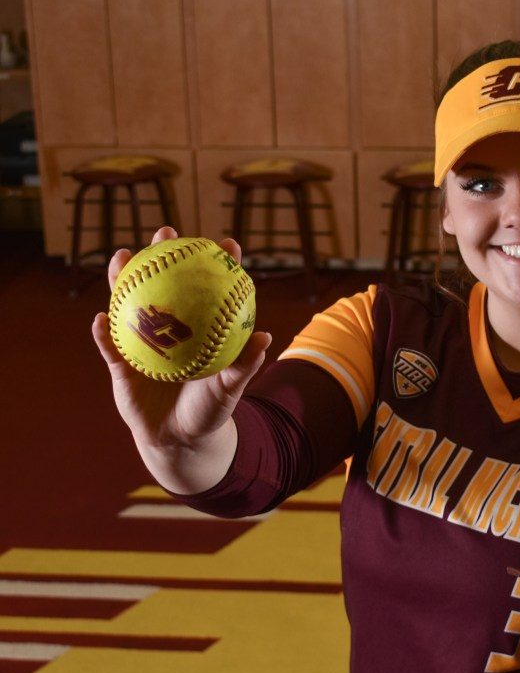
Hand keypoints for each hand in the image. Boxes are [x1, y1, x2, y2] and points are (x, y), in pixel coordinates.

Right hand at [92, 226, 271, 493]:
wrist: (179, 439)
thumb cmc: (209, 410)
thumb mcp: (230, 389)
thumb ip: (245, 364)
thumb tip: (265, 336)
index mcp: (198, 329)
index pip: (210, 290)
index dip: (218, 264)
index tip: (227, 243)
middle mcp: (168, 328)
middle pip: (164, 283)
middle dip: (163, 253)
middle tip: (165, 233)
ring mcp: (141, 342)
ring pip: (129, 303)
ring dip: (122, 278)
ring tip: (121, 257)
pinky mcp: (120, 364)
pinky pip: (110, 346)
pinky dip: (104, 333)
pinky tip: (101, 318)